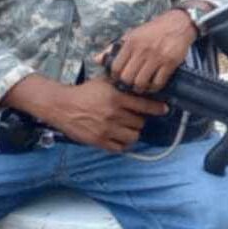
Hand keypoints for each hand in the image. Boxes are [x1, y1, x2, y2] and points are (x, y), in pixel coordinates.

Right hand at [7, 75, 166, 152]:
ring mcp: (106, 129)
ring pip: (132, 137)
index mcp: (116, 98)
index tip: (164, 109)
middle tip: (135, 117)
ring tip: (128, 128)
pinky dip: (122, 144)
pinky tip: (120, 137)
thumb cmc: (84, 92)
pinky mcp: (99, 141)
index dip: (156, 108)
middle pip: (140, 123)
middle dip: (139, 120)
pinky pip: (119, 148)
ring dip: (133, 133)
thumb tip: (137, 80)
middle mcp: (113, 114)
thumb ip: (120, 83)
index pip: (144, 105)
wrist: (63, 106)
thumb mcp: (103, 82)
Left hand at [108, 8, 196, 93]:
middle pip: (127, 78)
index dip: (115, 77)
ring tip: (141, 87)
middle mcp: (142, 50)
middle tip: (130, 84)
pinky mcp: (170, 63)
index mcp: (131, 42)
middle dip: (127, 84)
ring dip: (140, 88)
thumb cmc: (152, 30)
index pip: (116, 67)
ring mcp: (157, 57)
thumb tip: (96, 59)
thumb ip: (114, 48)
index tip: (118, 79)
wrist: (178, 23)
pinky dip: (154, 87)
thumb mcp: (131, 34)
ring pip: (141, 82)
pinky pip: (158, 82)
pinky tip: (153, 85)